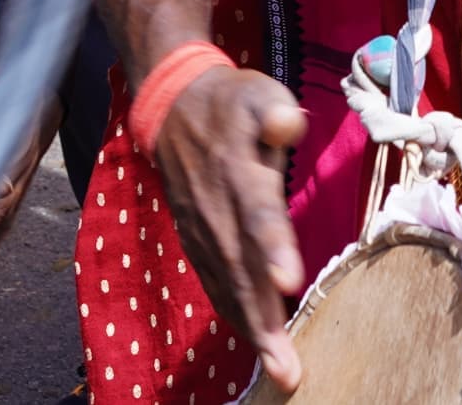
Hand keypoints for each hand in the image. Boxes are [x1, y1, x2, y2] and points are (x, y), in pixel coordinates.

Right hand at [156, 63, 312, 389]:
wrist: (172, 109)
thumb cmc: (229, 103)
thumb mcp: (255, 92)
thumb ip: (274, 111)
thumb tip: (289, 124)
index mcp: (238, 174)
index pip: (258, 215)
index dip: (273, 248)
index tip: (289, 283)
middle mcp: (218, 211)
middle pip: (242, 271)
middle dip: (265, 321)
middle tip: (287, 369)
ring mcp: (203, 231)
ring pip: (228, 287)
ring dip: (253, 329)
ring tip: (279, 370)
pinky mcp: (197, 241)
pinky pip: (216, 284)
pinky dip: (235, 316)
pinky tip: (256, 343)